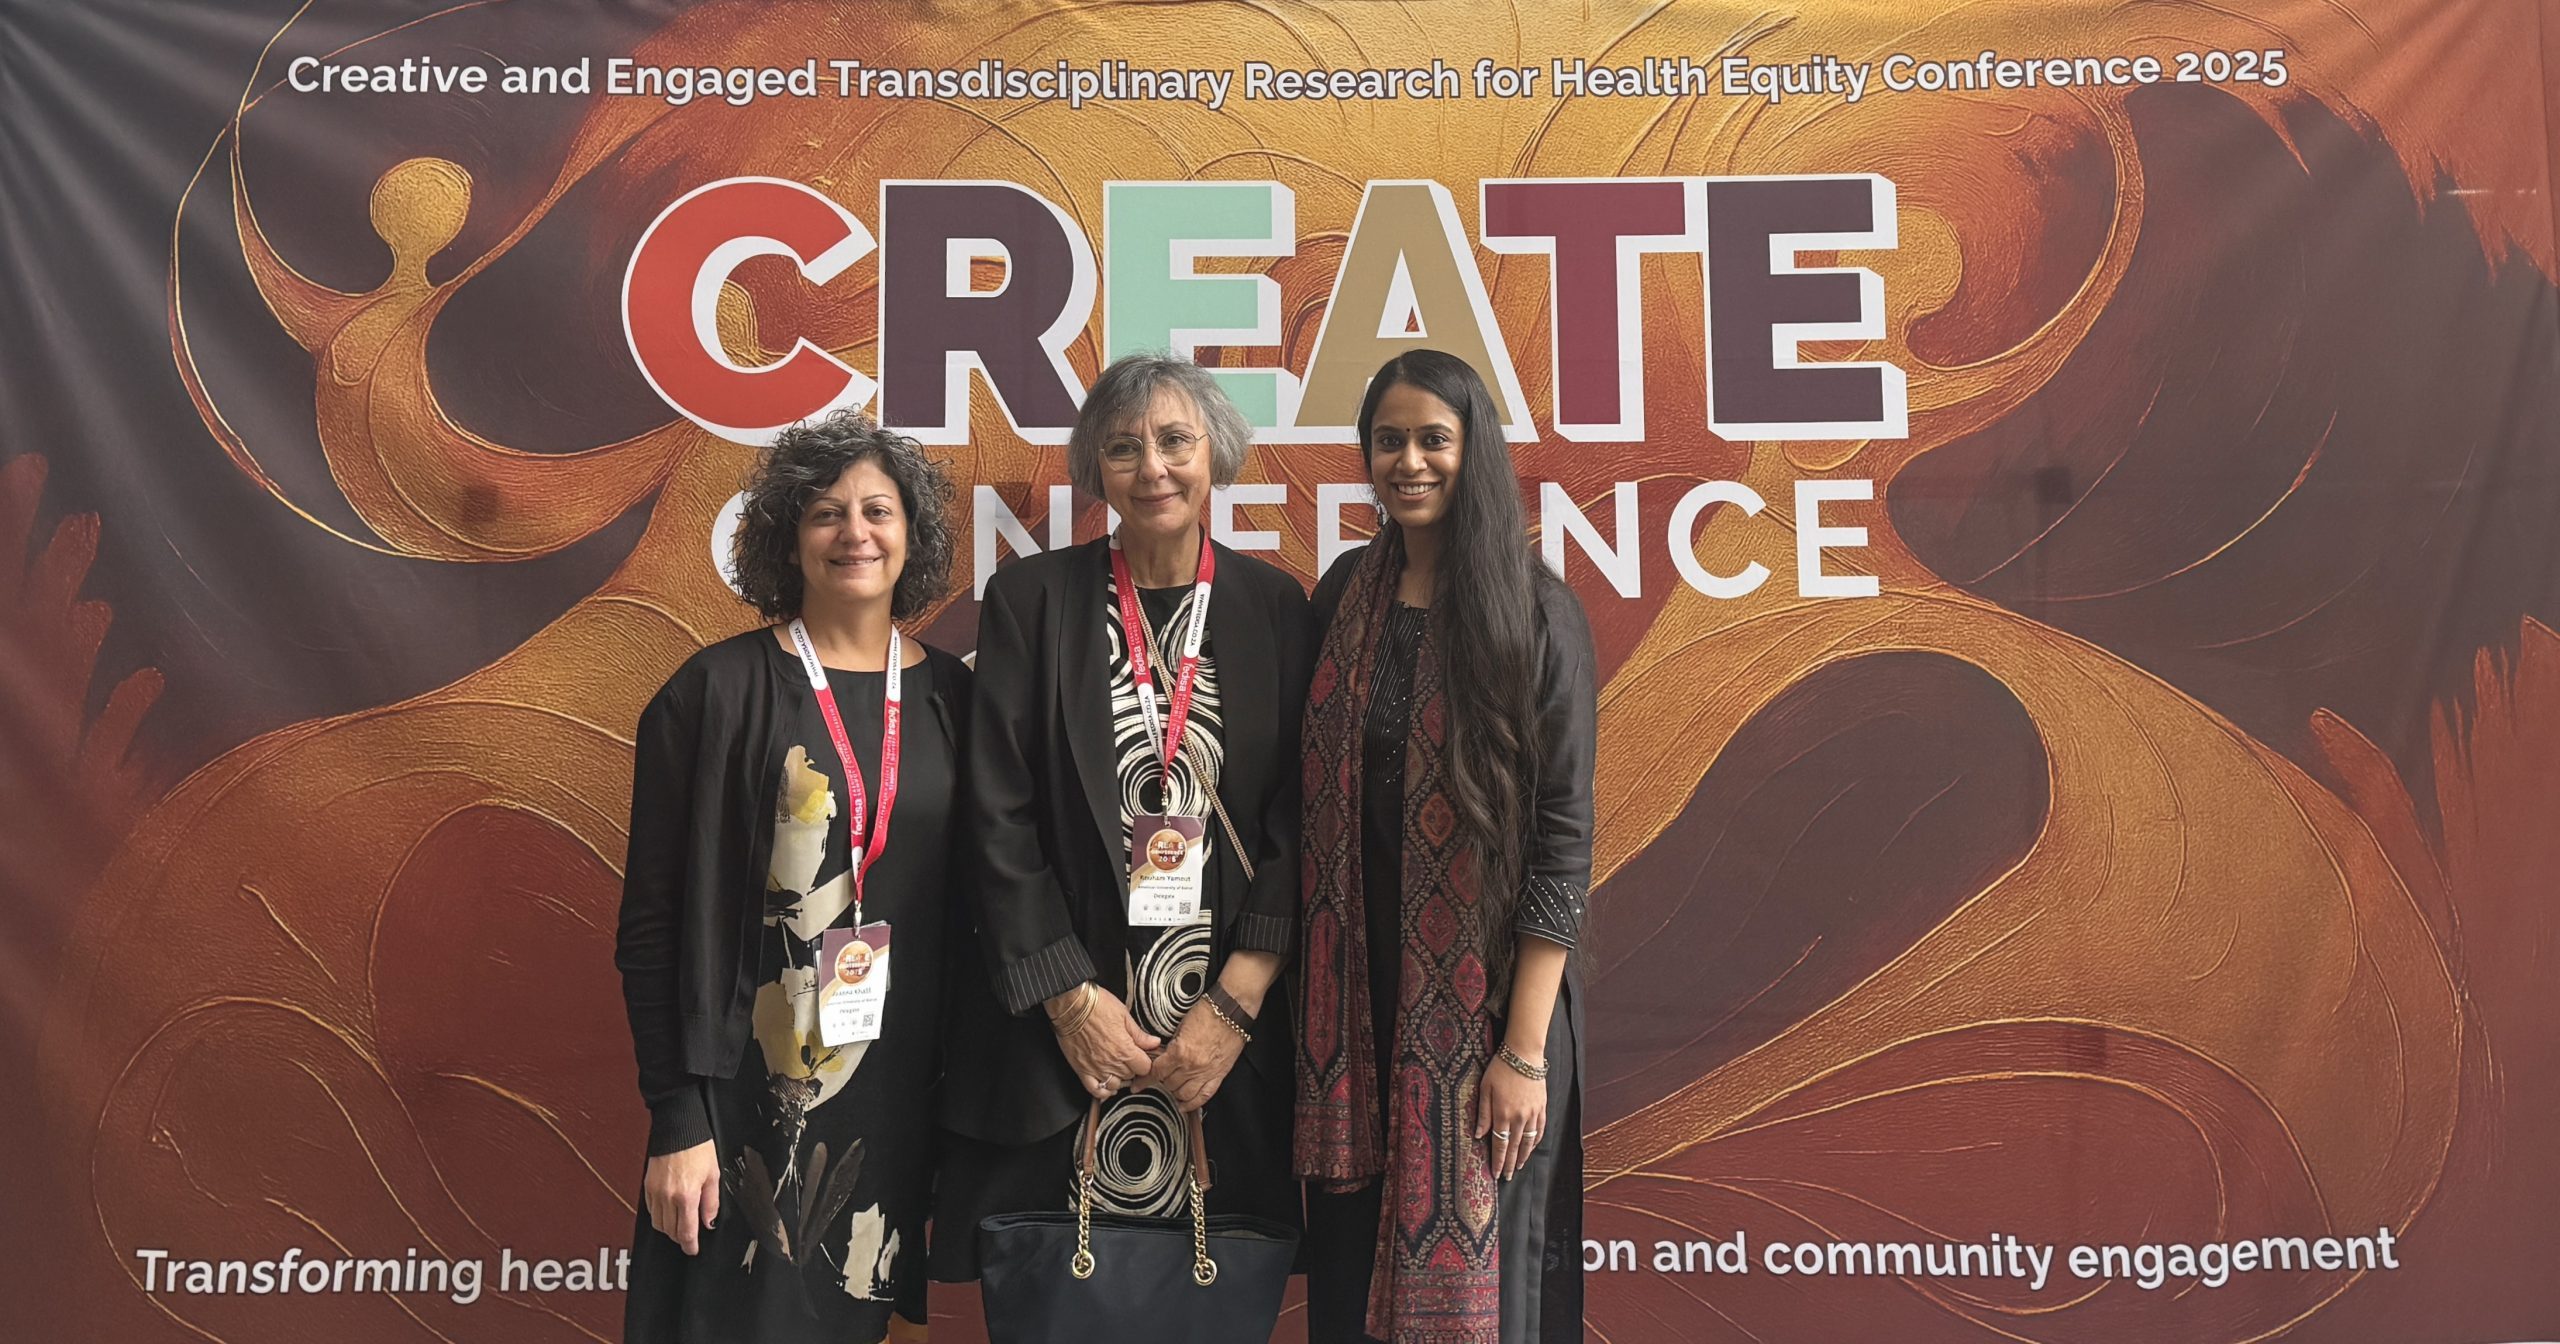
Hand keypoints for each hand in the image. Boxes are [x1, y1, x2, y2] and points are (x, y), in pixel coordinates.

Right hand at [643, 1140, 721, 1254]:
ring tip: (680, 1226)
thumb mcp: (713, 1175)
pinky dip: (659, 1216)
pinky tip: (669, 1213)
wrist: (678, 1129)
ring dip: (669, 1229)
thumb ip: (711, 1202)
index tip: (692, 1250)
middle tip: (689, 1238)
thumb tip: (709, 1222)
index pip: (685, 1231)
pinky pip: (651, 1211)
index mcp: (686, 1195)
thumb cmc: (697, 1148)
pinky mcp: (648, 1186)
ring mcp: (655, 1192)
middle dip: (680, 1238)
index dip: (689, 1245)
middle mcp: (668, 1197)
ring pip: (658, 1224)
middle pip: (670, 1231)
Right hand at [1049, 984, 1160, 1097]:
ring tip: (1117, 1067)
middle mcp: (1111, 1063)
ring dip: (1119, 1078)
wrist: (1071, 1005)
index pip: (1145, 1068)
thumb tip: (1154, 1043)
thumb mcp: (1124, 1015)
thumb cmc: (1097, 1005)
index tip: (1143, 1056)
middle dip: (1132, 1067)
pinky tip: (1106, 1084)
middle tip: (1129, 1056)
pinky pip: (1094, 1090)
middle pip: (1130, 1076)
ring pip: (1115, 1085)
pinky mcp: (1081, 1070)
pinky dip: (1102, 1091)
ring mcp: (1096, 1068)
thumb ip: (1139, 1034)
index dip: (1146, 1062)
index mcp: (1125, 1050)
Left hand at [1150, 1000, 1247, 1111]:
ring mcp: (1206, 1073)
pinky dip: (1193, 1104)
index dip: (1145, 1080)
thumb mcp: (1181, 1027)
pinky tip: (1185, 1105)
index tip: (1138, 1085)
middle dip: (1162, 1081)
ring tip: (1173, 1088)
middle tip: (1161, 1076)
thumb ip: (1172, 1045)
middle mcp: (1191, 1066)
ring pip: (1184, 1094)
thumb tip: (1164, 1058)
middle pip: (1169, 1084)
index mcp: (1179, 1052)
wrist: (1231, 1011)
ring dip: (1176, 1092)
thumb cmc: (1206, 1013)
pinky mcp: (1219, 1075)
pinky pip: (1204, 1096)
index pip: (1156, 1072)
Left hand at [1474, 1054, 1548, 1180]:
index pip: (1500, 1144)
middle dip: (1511, 1164)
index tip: (1496, 1174)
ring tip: (1520, 1167)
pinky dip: (1536, 1141)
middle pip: (1515, 1147)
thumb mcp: (1485, 1089)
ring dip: (1524, 1156)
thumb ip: (1483, 1113)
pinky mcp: (1542, 1107)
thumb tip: (1479, 1135)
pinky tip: (1532, 1147)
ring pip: (1529, 1141)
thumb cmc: (1500, 1069)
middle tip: (1508, 1177)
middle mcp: (1519, 1118)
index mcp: (1503, 1114)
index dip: (1498, 1161)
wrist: (1524, 1054)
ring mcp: (1533, 1113)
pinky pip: (1540, 1130)